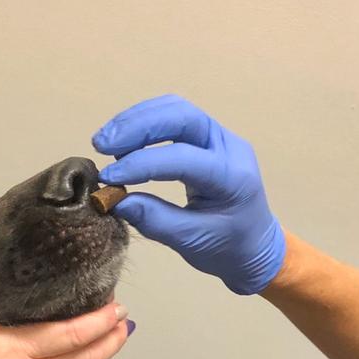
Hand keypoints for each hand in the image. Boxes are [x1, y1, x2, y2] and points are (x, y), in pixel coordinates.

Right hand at [92, 96, 284, 294]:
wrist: (256, 247)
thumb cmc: (228, 249)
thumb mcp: (191, 242)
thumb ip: (154, 220)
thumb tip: (113, 200)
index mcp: (233, 178)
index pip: (183, 158)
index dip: (142, 163)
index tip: (108, 176)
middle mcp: (229, 148)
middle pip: (182, 116)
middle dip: (138, 126)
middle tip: (102, 145)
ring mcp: (219, 138)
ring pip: (176, 109)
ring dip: (137, 120)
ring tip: (106, 142)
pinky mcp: (207, 137)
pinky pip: (174, 117)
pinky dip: (145, 123)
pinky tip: (122, 142)